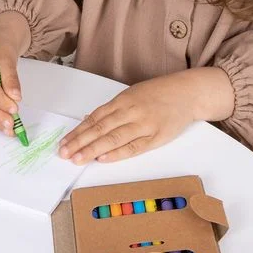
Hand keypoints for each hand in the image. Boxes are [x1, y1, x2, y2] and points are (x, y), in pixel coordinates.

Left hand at [58, 75, 198, 164]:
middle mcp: (131, 111)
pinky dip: (117, 153)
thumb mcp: (132, 94)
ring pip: (114, 138)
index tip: (64, 142)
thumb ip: (112, 109)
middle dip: (80, 142)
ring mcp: (144, 124)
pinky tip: (103, 158)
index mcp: (123, 100)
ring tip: (78, 159)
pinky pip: (134, 147)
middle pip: (100, 129)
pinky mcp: (157, 136)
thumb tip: (88, 121)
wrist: (187, 93)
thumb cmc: (158, 94)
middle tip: (64, 153)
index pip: (95, 118)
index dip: (78, 131)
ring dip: (93, 149)